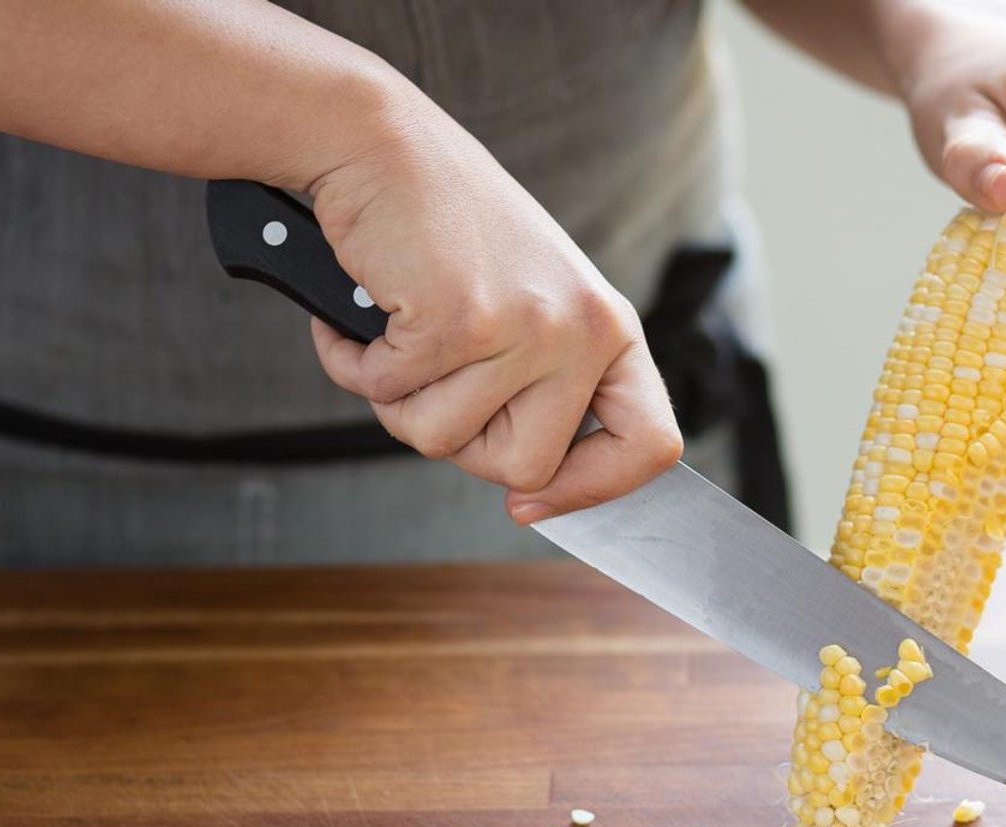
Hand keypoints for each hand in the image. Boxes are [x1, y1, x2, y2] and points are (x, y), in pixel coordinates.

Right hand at [305, 75, 680, 523]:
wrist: (380, 144)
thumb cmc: (447, 231)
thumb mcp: (530, 306)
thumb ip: (546, 387)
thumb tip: (538, 493)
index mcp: (611, 329)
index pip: (651, 445)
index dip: (593, 491)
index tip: (531, 503)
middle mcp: (583, 329)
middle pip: (527, 468)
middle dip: (462, 442)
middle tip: (434, 379)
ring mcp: (525, 326)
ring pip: (442, 440)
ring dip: (397, 397)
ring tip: (399, 330)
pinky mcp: (458, 320)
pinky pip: (387, 394)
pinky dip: (353, 362)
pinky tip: (363, 311)